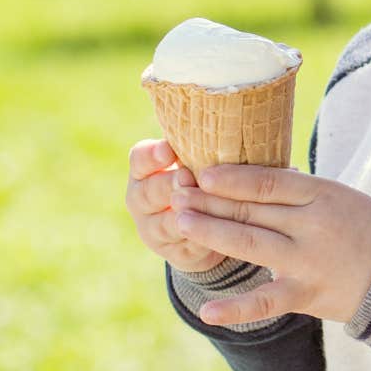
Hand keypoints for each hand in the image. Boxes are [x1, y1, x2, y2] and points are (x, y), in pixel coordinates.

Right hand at [125, 139, 226, 273]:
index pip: (140, 159)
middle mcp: (142, 199)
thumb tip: (231, 118)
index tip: (169, 150)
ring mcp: (154, 229)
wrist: (210, 224)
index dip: (152, 155)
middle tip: (186, 178)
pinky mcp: (173, 253)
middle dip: (167, 185)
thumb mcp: (204, 159)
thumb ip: (205, 147)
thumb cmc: (209, 177)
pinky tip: (211, 235)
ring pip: (162, 224)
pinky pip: (184, 247)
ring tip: (195, 208)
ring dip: (180, 215)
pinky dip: (198, 240)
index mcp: (146, 171)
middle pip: (147, 192)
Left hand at [171, 163, 370, 326]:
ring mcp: (308, 261)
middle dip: (209, 200)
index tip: (201, 171)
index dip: (231, 176)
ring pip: (250, 243)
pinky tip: (207, 310)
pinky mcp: (307, 295)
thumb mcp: (340, 197)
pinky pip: (266, 302)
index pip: (267, 181)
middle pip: (251, 208)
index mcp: (323, 194)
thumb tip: (249, 177)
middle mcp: (313, 224)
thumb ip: (298, 191)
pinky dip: (236, 308)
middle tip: (176, 192)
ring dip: (212, 231)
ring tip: (181, 221)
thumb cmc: (368, 230)